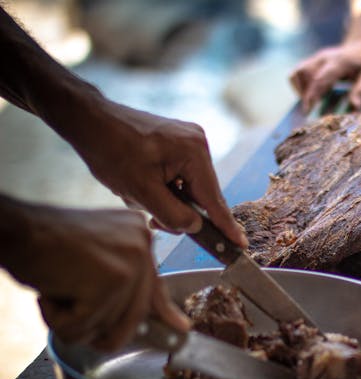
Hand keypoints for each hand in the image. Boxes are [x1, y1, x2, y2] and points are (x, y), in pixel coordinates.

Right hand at [12, 205, 188, 350]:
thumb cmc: (45, 245)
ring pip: (109, 326)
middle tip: (71, 317)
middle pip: (135, 314)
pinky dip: (58, 320)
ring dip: (74, 322)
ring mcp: (131, 262)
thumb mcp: (96, 259)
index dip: (164, 311)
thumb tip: (159, 319)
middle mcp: (143, 245)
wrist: (14, 229)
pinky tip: (49, 292)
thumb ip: (125, 283)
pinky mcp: (112, 281)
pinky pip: (85, 327)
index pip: (156, 285)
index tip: (180, 328)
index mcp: (140, 236)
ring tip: (56, 291)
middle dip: (102, 329)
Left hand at [69, 97, 247, 247]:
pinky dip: (164, 187)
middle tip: (154, 221)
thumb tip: (195, 227)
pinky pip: (180, 175)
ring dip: (166, 199)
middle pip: (200, 194)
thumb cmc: (111, 151)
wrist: (89, 119)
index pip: (214, 199)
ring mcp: (188, 140)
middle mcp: (198, 144)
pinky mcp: (177, 142)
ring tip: (137, 195)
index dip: (225, 226)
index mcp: (194, 153)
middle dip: (178, 210)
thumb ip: (173, 215)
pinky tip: (142, 185)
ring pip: (188, 187)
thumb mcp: (141, 191)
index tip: (240, 245)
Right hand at [290, 40, 360, 112]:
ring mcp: (315, 59)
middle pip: (303, 73)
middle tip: (311, 109)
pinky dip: (299, 87)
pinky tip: (310, 95)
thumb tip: (355, 106)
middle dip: (304, 93)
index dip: (313, 94)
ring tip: (311, 102)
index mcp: (339, 61)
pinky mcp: (311, 63)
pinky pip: (296, 74)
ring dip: (300, 90)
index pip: (321, 77)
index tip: (308, 110)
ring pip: (297, 73)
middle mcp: (324, 58)